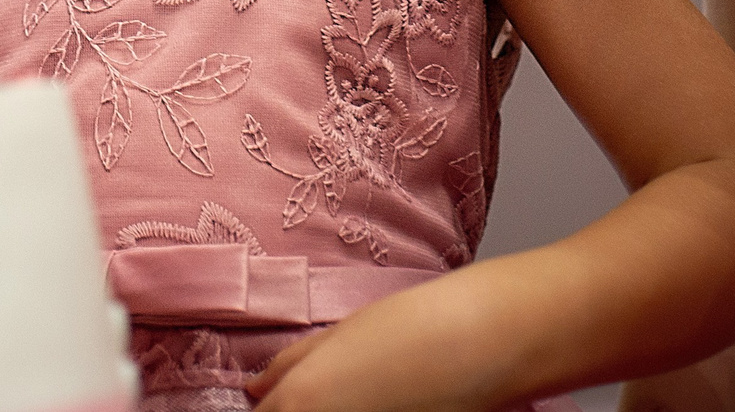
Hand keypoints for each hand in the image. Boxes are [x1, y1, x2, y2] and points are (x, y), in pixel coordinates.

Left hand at [245, 300, 476, 411]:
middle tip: (347, 394)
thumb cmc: (410, 329)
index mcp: (298, 404)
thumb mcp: (337, 337)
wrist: (480, 345)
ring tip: (375, 398)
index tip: (286, 401)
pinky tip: (396, 406)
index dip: (276, 408)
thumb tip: (254, 390)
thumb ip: (289, 368)